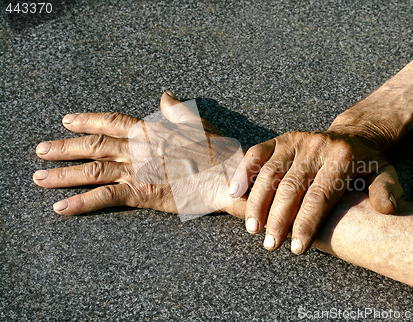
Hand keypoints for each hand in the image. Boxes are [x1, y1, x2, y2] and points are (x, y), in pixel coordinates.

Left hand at [33, 92, 243, 218]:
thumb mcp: (197, 124)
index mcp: (150, 130)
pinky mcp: (140, 193)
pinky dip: (81, 203)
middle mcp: (138, 148)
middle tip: (41, 150)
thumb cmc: (217, 151)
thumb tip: (165, 96)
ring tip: (39, 178)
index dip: (87, 121)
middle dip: (64, 147)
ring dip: (63, 174)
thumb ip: (176, 111)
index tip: (67, 120)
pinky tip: (60, 208)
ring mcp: (137, 170)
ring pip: (92, 170)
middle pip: (93, 146)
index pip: (111, 122)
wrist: (228, 175)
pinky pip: (105, 198)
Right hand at [229, 126, 402, 254]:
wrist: (353, 136)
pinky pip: (257, 154)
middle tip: (270, 245)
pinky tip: (236, 194)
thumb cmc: (366, 164)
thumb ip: (387, 190)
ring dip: (258, 202)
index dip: (305, 224)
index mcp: (342, 158)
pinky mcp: (280, 139)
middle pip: (290, 187)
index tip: (296, 248)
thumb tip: (387, 208)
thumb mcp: (386, 174)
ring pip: (269, 173)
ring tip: (252, 228)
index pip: (319, 197)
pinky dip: (244, 172)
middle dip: (278, 219)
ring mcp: (296, 141)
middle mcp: (316, 146)